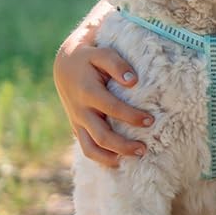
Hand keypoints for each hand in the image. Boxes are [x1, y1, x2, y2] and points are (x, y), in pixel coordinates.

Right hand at [54, 4, 151, 166]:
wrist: (65, 63)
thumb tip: (133, 81)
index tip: (150, 120)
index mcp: (87, 92)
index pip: (111, 109)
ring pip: (91, 148)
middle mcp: (80, 110)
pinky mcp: (78, 127)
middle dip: (123, 146)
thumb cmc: (90, 56)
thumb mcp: (101, 52)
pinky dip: (102, 158)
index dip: (131, 117)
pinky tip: (120, 162)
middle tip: (144, 149)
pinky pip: (87, 148)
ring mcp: (77, 121)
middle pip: (101, 136)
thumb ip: (116, 64)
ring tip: (134, 159)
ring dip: (112, 157)